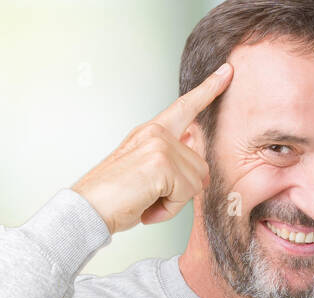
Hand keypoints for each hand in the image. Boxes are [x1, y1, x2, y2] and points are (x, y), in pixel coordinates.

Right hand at [71, 62, 232, 233]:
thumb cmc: (114, 196)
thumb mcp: (146, 172)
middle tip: (151, 195)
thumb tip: (195, 153)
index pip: (185, 107)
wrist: (87, 209)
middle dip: (182, 191)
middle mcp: (156, 133)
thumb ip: (171, 158)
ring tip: (146, 200)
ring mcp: (159, 145)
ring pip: (196, 182)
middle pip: (200, 166)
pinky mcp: (162, 162)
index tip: (227, 71)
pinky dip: (169, 209)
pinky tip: (147, 206)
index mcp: (151, 132)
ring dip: (174, 202)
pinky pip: (186, 194)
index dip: (208, 90)